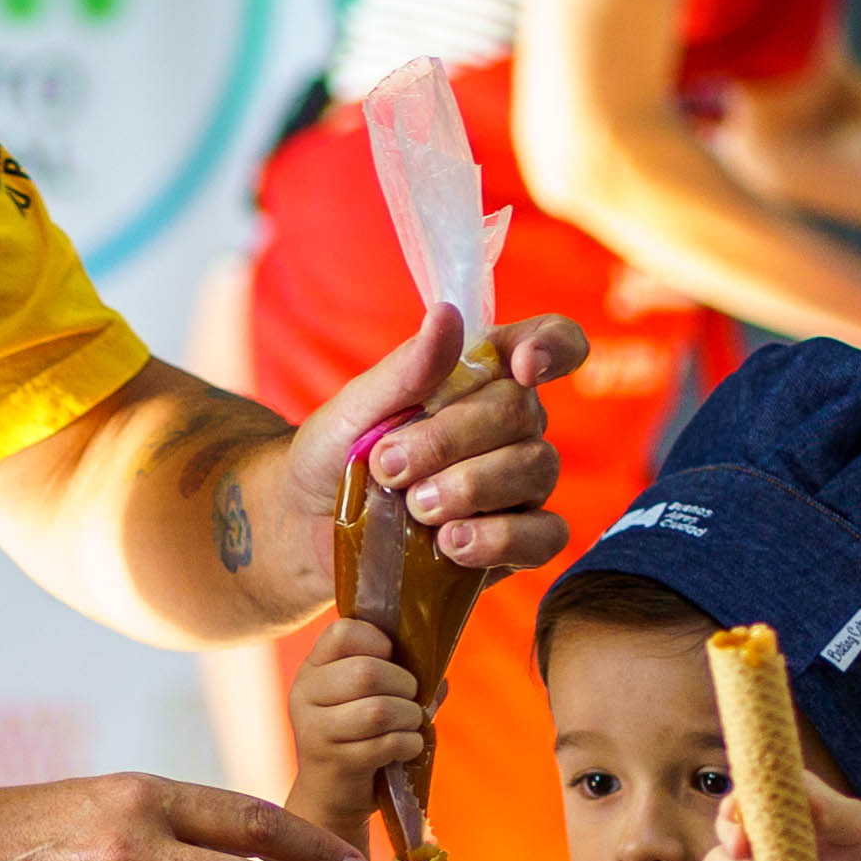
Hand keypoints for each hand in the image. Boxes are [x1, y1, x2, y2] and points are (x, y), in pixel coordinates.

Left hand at [283, 304, 583, 581]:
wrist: (308, 530)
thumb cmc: (336, 457)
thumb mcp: (355, 409)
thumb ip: (405, 370)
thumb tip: (447, 316)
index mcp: (481, 377)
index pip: (551, 343)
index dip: (552, 347)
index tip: (521, 367)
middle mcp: (511, 427)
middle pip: (524, 412)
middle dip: (452, 439)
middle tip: (390, 467)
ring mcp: (519, 486)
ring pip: (536, 469)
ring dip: (470, 487)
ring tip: (414, 507)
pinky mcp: (516, 544)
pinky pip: (545, 536)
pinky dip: (500, 538)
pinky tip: (451, 543)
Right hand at [287, 621, 426, 833]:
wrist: (330, 795)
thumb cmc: (356, 736)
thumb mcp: (364, 698)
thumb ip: (395, 674)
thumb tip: (439, 674)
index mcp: (313, 668)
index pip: (342, 632)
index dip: (377, 641)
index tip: (390, 659)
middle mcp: (305, 693)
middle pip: (365, 672)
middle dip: (403, 685)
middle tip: (410, 699)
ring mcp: (315, 729)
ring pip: (377, 710)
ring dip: (408, 716)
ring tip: (410, 723)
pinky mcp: (334, 761)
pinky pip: (385, 744)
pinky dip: (408, 743)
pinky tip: (407, 747)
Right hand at [703, 780, 860, 860]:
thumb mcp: (858, 823)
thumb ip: (821, 804)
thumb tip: (788, 784)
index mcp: (784, 811)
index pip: (743, 797)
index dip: (732, 806)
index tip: (740, 821)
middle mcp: (764, 840)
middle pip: (721, 831)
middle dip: (727, 842)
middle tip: (745, 854)